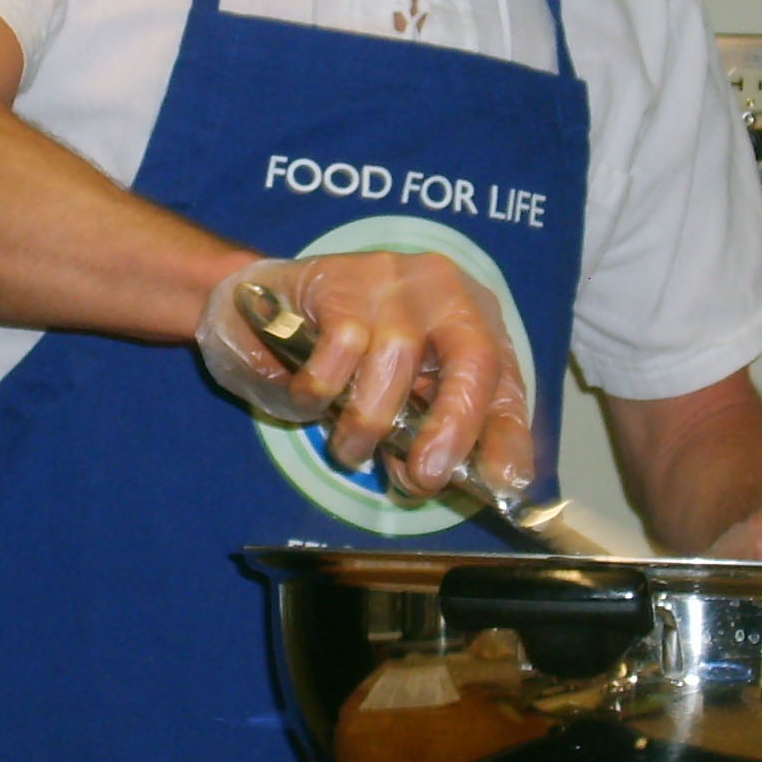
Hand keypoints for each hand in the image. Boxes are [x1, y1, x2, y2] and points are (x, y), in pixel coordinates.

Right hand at [194, 253, 532, 494]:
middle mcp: (444, 291)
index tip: (502, 483)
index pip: (505, 378)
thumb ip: (423, 436)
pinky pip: (338, 353)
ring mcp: (391, 279)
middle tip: (424, 476)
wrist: (254, 312)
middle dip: (453, 425)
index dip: (508, 434)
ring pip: (395, 361)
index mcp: (472, 321)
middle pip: (473, 357)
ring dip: (367, 424)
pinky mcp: (338, 280)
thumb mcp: (396, 400)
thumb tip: (438, 479)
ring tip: (349, 449)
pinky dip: (321, 392)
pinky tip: (310, 395)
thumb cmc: (342, 361)